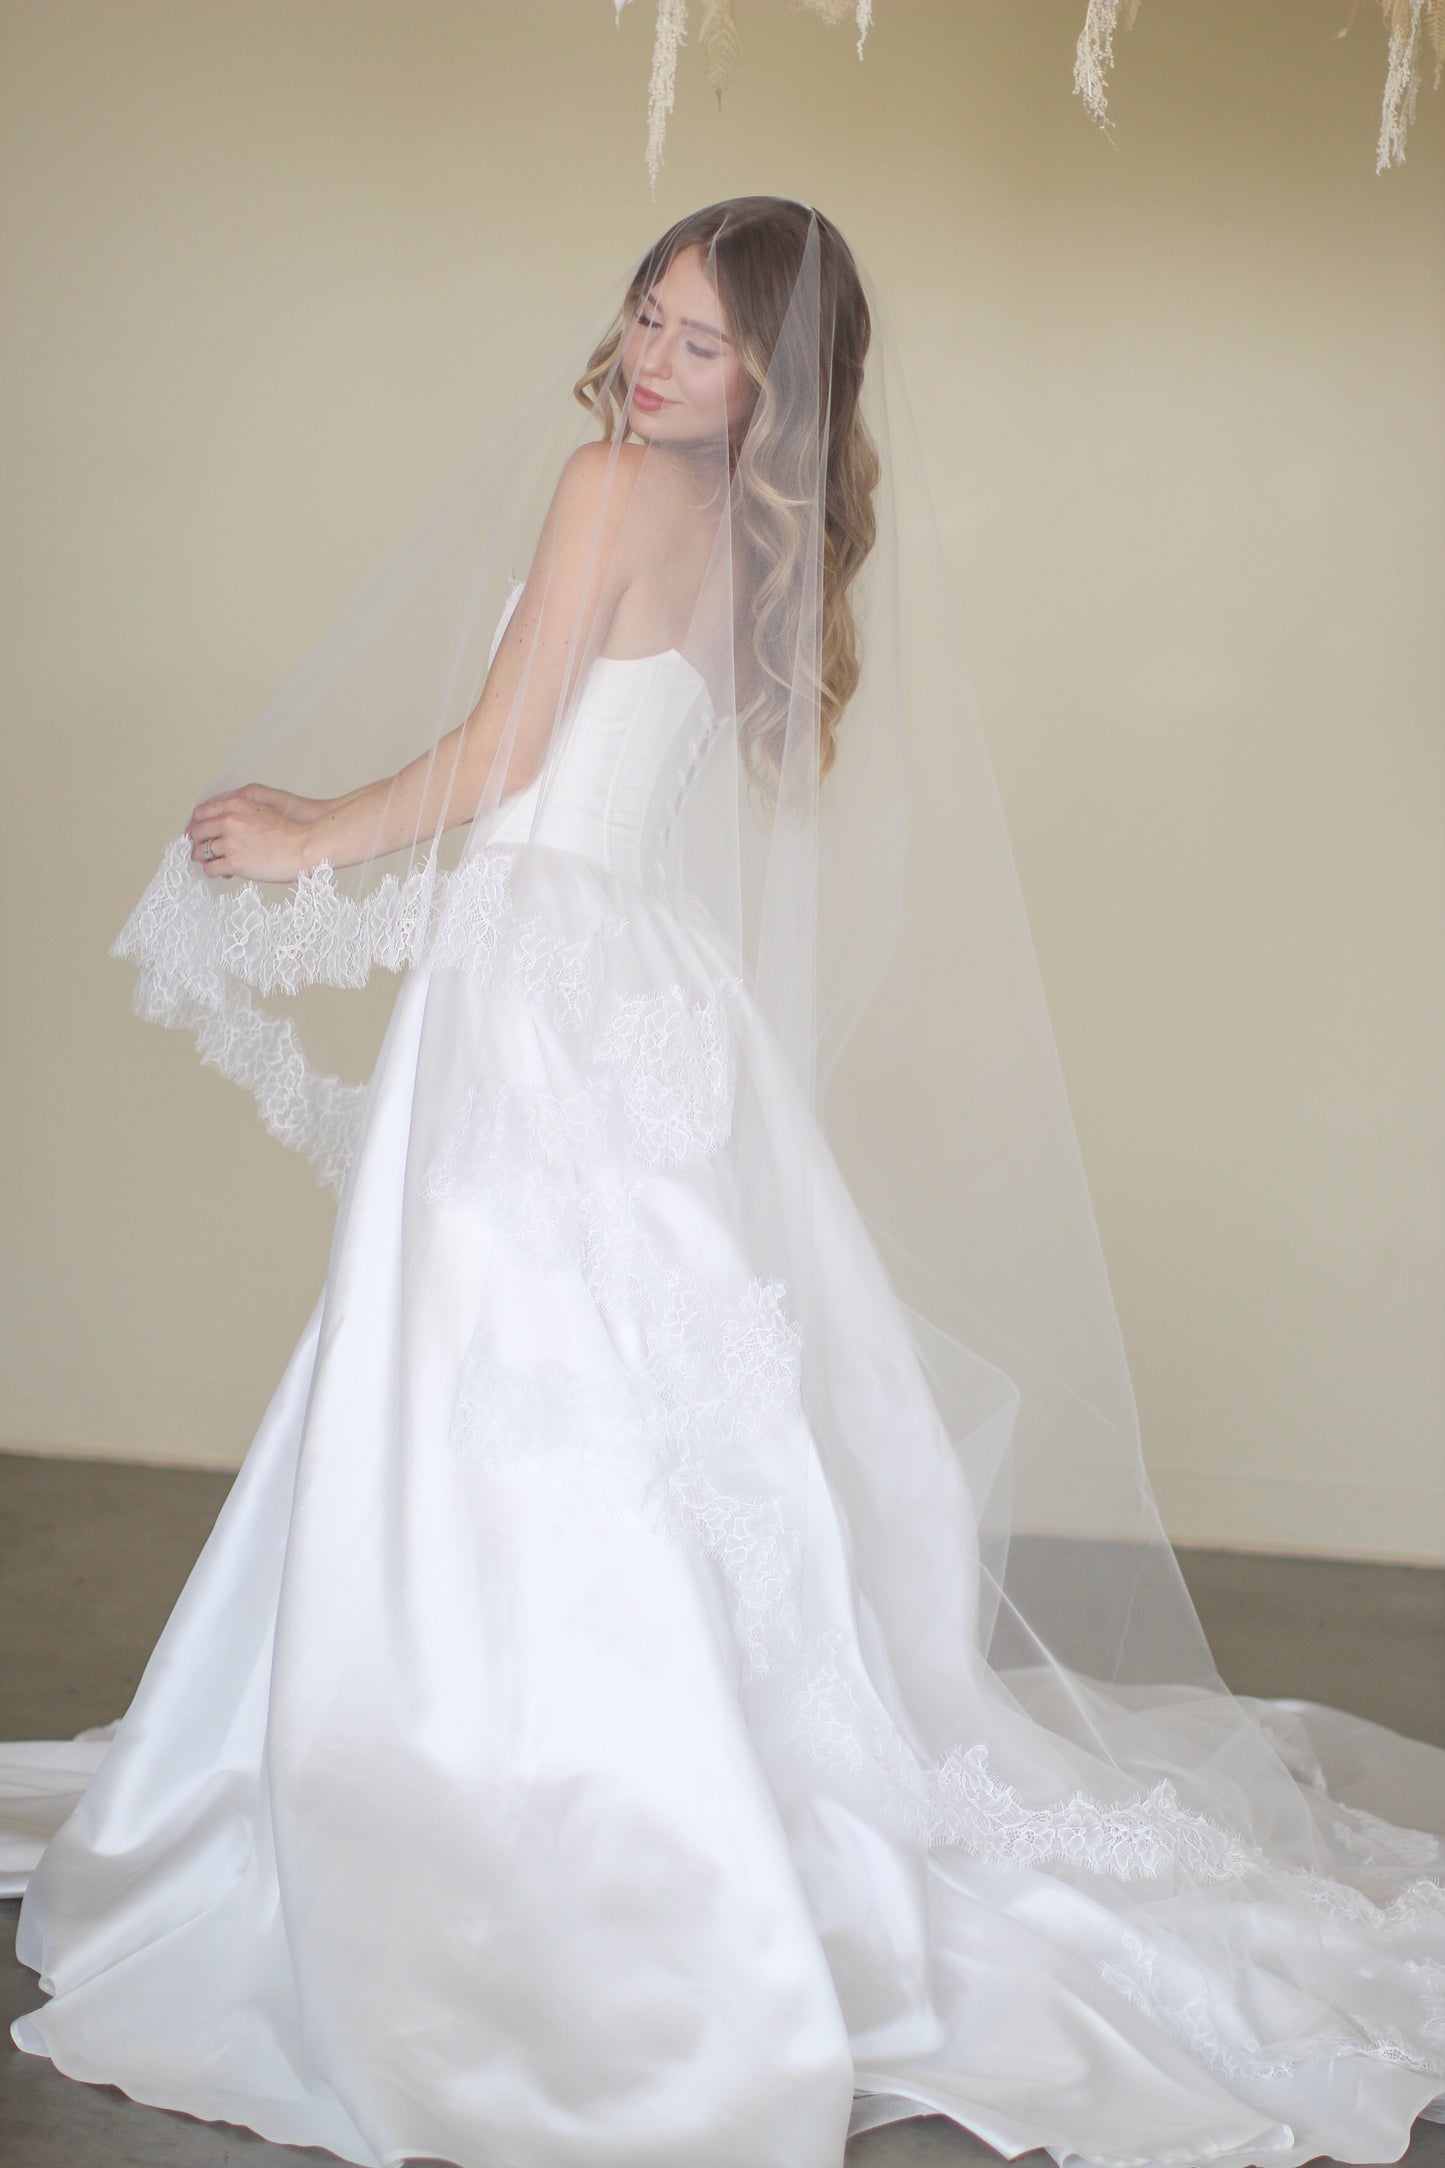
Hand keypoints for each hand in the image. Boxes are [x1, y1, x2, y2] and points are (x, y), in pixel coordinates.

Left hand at [187, 784, 317, 882]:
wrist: (306, 847)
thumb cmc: (291, 831)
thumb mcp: (264, 809)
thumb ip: (241, 812)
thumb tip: (225, 823)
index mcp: (236, 805)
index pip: (201, 813)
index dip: (197, 824)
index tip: (198, 832)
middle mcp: (229, 821)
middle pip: (196, 832)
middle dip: (196, 842)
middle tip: (200, 849)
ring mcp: (231, 843)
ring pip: (200, 852)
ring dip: (203, 858)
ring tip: (212, 862)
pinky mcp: (235, 863)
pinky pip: (210, 868)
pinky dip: (213, 871)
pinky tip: (221, 872)